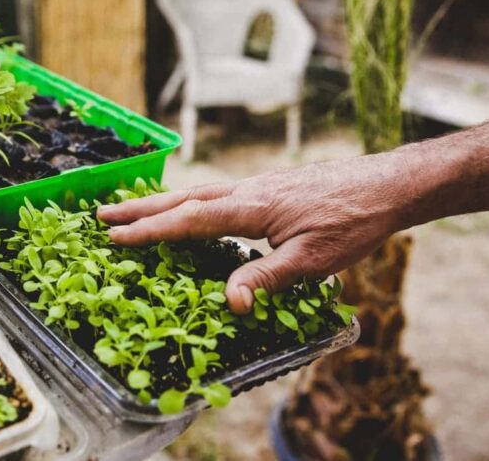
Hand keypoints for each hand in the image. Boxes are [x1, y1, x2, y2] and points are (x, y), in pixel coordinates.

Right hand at [98, 153, 413, 314]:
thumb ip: (265, 279)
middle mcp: (247, 191)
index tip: (116, 236)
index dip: (151, 231)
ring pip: (197, 192)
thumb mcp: (311, 261)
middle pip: (183, 198)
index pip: (190, 220)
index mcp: (252, 207)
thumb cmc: (352, 222)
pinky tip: (188, 209)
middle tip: (102, 213)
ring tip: (131, 210)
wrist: (386, 185)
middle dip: (141, 208)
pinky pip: (215, 192)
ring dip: (161, 202)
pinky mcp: (267, 187)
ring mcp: (256, 185)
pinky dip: (188, 200)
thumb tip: (227, 303)